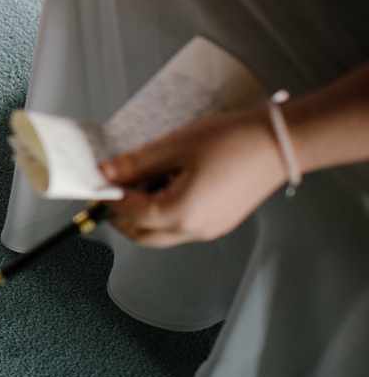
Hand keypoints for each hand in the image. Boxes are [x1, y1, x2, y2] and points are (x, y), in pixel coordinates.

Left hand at [100, 109, 287, 247]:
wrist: (281, 143)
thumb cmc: (234, 141)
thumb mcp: (175, 146)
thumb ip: (136, 163)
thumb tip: (107, 173)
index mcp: (180, 214)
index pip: (129, 214)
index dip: (108, 198)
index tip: (96, 184)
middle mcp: (195, 229)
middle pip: (143, 234)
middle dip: (120, 217)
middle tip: (109, 191)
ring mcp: (211, 228)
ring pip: (163, 233)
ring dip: (143, 216)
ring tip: (137, 184)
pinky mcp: (221, 220)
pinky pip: (182, 225)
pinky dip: (164, 212)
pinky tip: (164, 185)